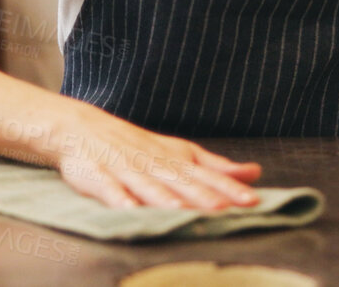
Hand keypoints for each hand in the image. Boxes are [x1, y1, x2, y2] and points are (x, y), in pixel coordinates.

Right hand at [49, 107, 263, 209]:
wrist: (83, 127)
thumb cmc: (138, 146)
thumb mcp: (180, 152)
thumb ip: (216, 167)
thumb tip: (255, 172)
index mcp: (175, 161)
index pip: (207, 176)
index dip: (229, 188)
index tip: (252, 201)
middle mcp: (154, 165)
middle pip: (181, 183)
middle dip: (202, 197)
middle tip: (225, 209)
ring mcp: (126, 170)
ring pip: (149, 187)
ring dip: (166, 199)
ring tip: (182, 212)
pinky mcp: (98, 177)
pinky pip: (109, 190)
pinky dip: (119, 200)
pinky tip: (129, 210)